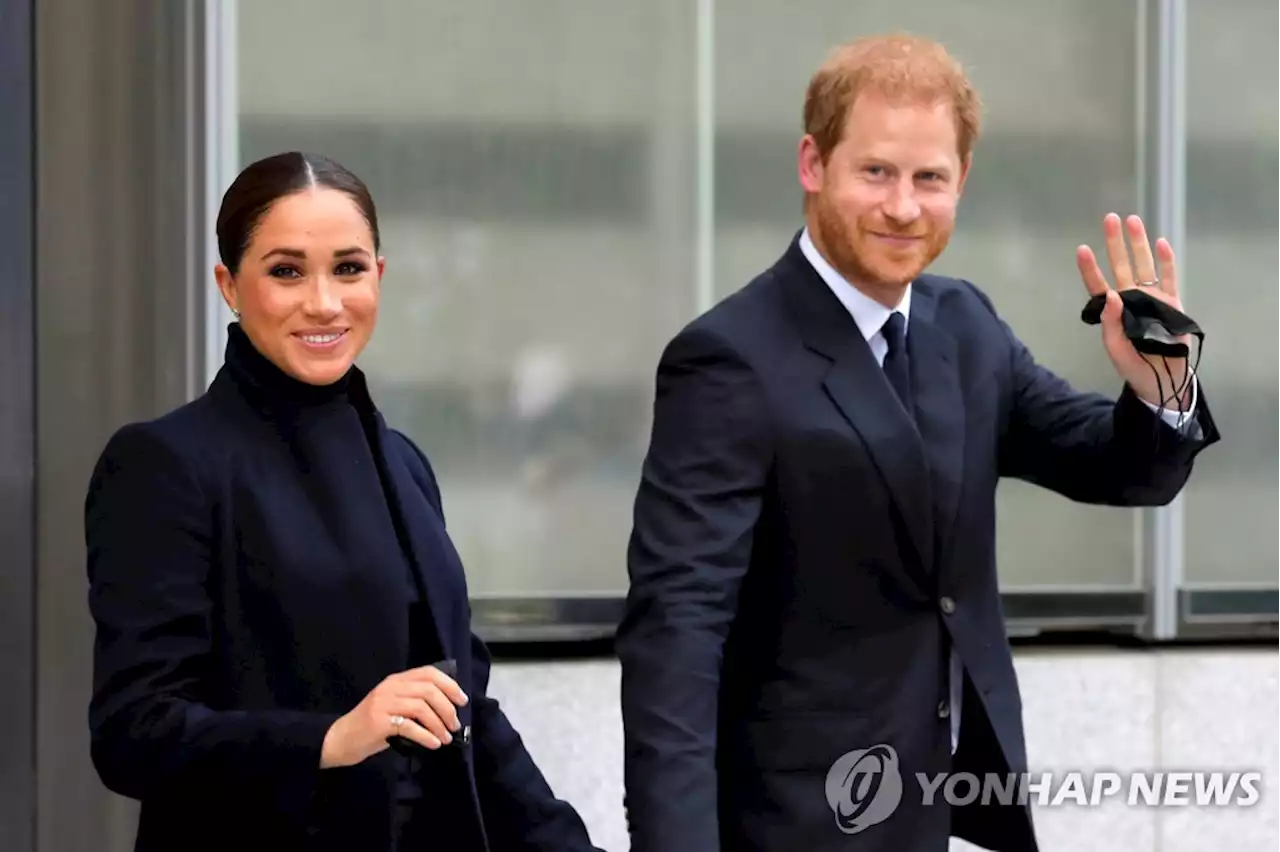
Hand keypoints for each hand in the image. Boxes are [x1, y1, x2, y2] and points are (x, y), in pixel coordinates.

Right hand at [320, 664, 468, 768]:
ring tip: (445, 738)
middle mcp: (390, 687)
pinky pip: (410, 726)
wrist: (341, 739)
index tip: (462, 700)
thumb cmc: (373, 725)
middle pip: (429, 690)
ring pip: (421, 707)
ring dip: (439, 725)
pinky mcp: (378, 721)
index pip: (429, 673)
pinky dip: (426, 736)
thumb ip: (415, 701)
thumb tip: (448, 709)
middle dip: (447, 708)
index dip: (450, 685)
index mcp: (396, 680)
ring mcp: (383, 703)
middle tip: (454, 725)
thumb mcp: (395, 706)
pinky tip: (433, 744)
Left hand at [1076, 213, 1191, 409]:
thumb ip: (1110, 323)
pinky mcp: (1172, 302)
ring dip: (1139, 244)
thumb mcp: (1115, 348)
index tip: (1082, 249)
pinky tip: (1161, 242)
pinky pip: (1169, 277)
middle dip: (1115, 243)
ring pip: (1144, 265)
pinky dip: (1166, 261)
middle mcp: (1130, 298)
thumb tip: (1110, 294)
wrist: (1161, 379)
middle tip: (1110, 218)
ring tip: (1132, 221)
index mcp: (1112, 310)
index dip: (1090, 268)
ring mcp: (1152, 298)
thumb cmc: (1133, 365)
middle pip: (1121, 265)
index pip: (1098, 285)